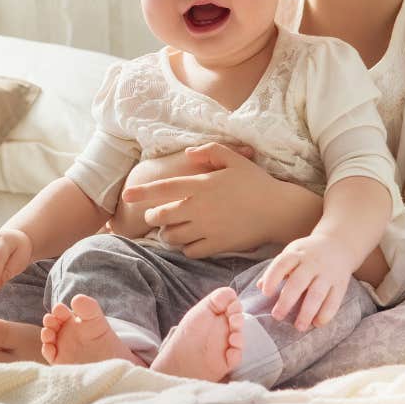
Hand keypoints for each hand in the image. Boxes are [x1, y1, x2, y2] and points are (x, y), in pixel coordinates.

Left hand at [111, 143, 254, 238]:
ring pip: (172, 236)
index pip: (163, 188)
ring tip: (172, 228)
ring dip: (168, 233)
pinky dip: (185, 247)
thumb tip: (188, 153)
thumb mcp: (235, 159)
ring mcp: (207, 228)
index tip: (126, 194)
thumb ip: (210, 152)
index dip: (142, 191)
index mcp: (201, 185)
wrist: (278, 210)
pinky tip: (191, 240)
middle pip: (162, 216)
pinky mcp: (216, 245)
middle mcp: (199, 207)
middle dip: (154, 216)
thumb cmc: (256, 182)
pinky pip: (189, 251)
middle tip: (156, 214)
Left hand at [256, 233, 354, 330]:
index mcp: (297, 254)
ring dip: (307, 312)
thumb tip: (259, 286)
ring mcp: (327, 273)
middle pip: (298, 282)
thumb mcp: (291, 254)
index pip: (282, 264)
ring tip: (298, 327)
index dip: (272, 277)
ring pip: (317, 294)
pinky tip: (317, 323)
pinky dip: (325, 314)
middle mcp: (312, 263)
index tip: (265, 293)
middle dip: (287, 301)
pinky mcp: (340, 284)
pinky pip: (334, 301)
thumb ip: (276, 270)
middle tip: (277, 316)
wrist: (338, 244)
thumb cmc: (307, 253)